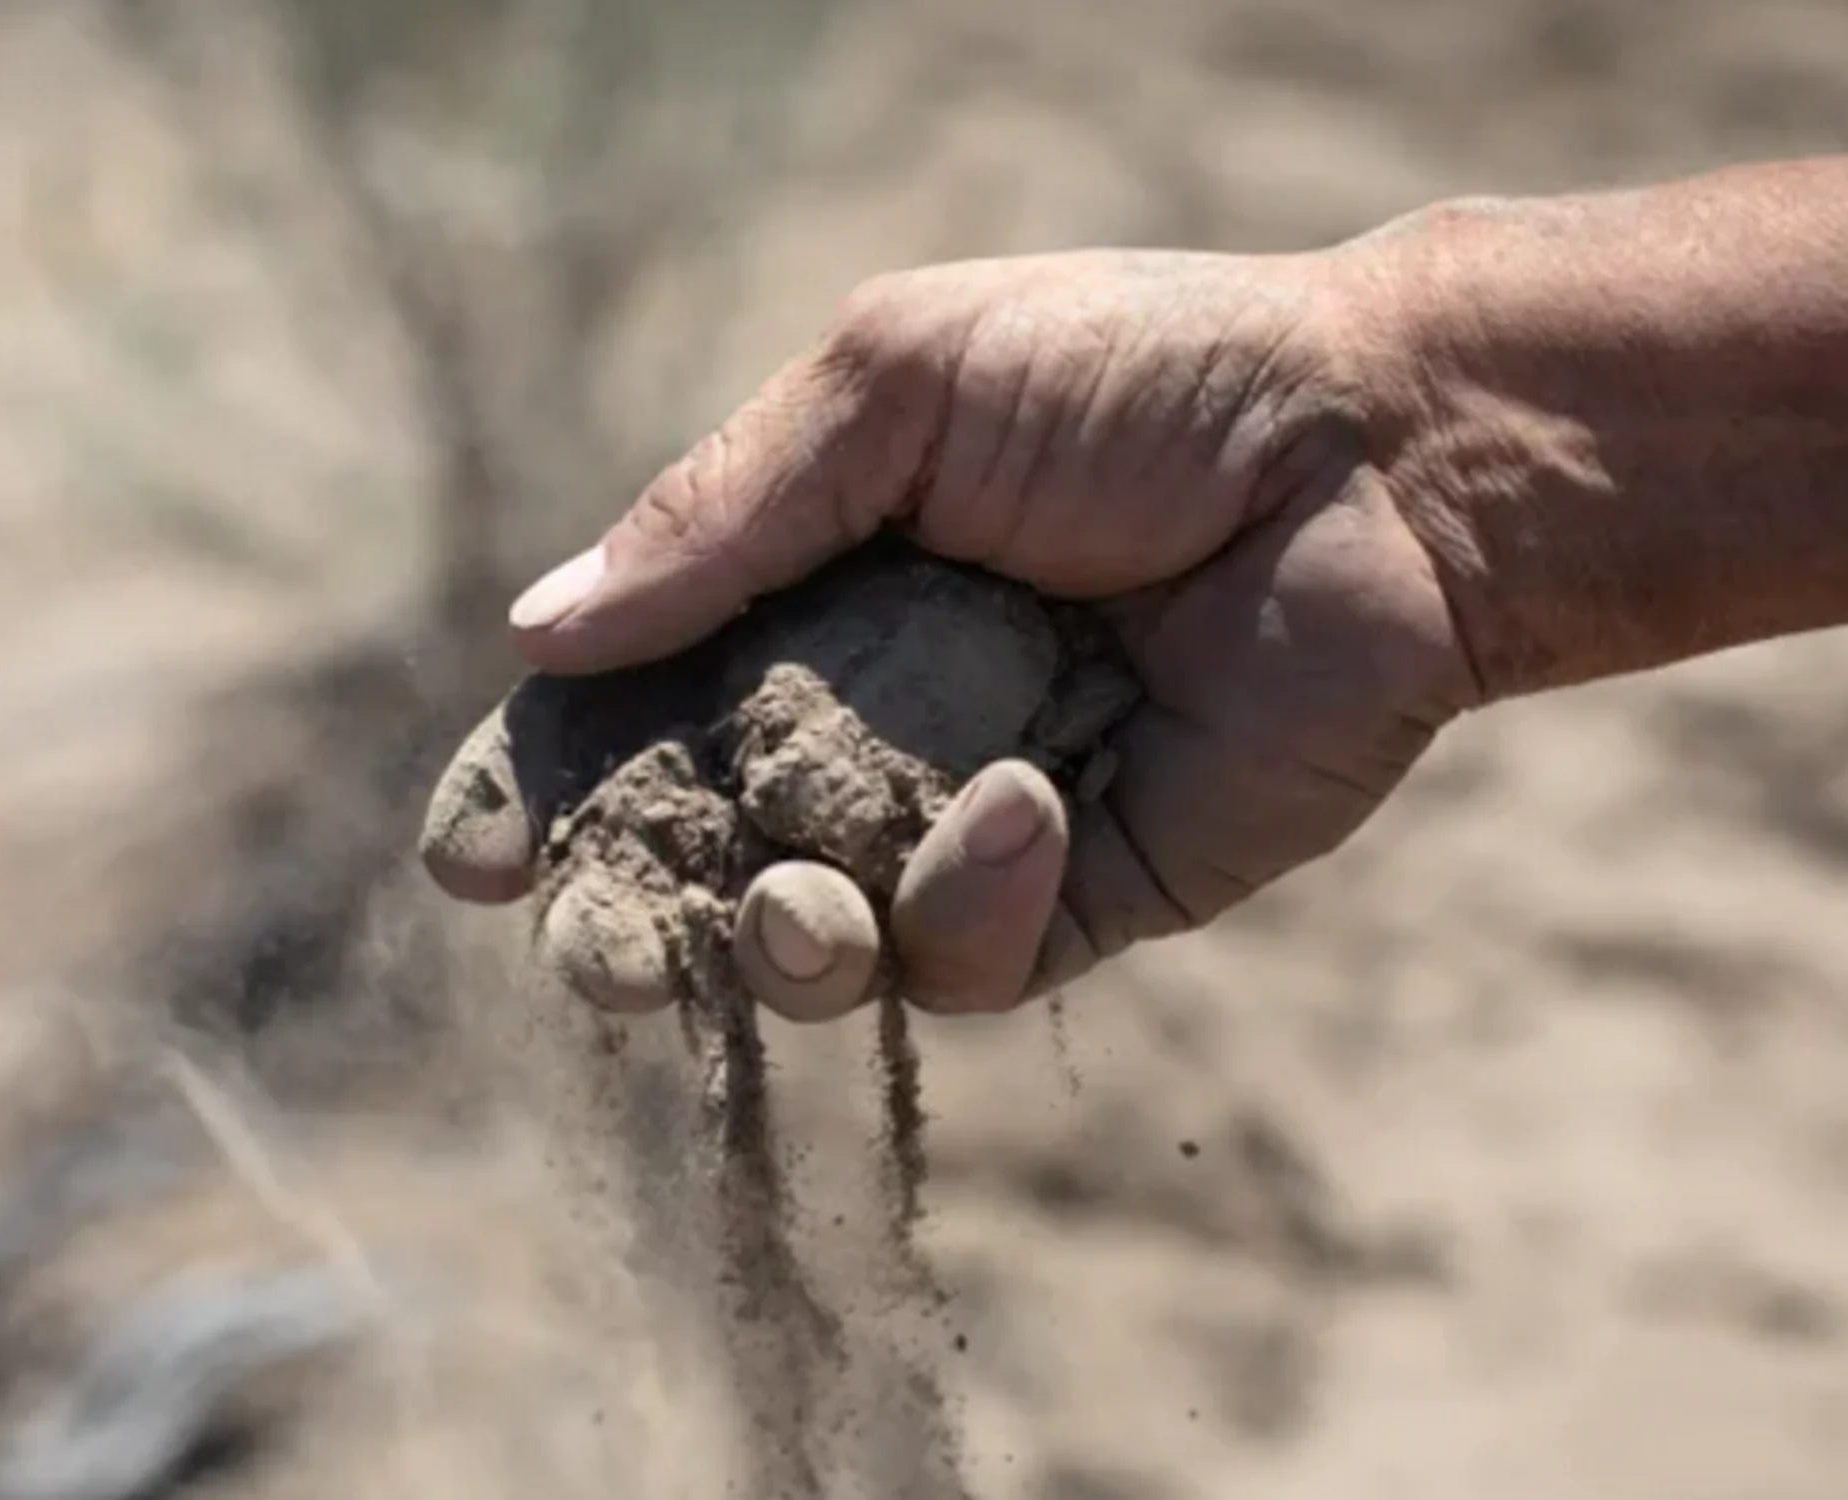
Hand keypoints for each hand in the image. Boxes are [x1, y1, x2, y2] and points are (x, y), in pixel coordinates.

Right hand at [422, 246, 1481, 1015]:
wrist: (1374, 456)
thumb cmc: (1139, 380)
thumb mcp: (900, 387)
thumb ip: (723, 515)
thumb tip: (538, 633)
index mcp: (800, 591)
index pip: (625, 715)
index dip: (540, 789)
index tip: (472, 859)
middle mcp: (866, 718)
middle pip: (694, 859)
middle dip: (625, 921)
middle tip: (594, 951)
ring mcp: (966, 817)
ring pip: (813, 945)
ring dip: (781, 940)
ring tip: (802, 902)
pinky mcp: (1079, 893)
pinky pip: (968, 964)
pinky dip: (969, 897)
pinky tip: (1029, 799)